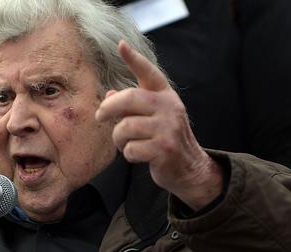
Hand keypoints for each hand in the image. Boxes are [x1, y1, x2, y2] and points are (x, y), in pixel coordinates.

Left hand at [95, 40, 222, 209]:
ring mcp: (168, 128)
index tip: (121, 45)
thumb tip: (109, 95)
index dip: (134, 59)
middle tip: (100, 116)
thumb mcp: (152, 118)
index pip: (149, 73)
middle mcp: (169, 107)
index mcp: (165, 96)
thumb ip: (132, 106)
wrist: (189, 168)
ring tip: (126, 143)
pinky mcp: (164, 149)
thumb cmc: (164, 139)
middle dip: (108, 108)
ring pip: (125, 127)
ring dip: (119, 139)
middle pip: (129, 98)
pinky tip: (138, 155)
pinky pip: (131, 148)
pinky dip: (128, 154)